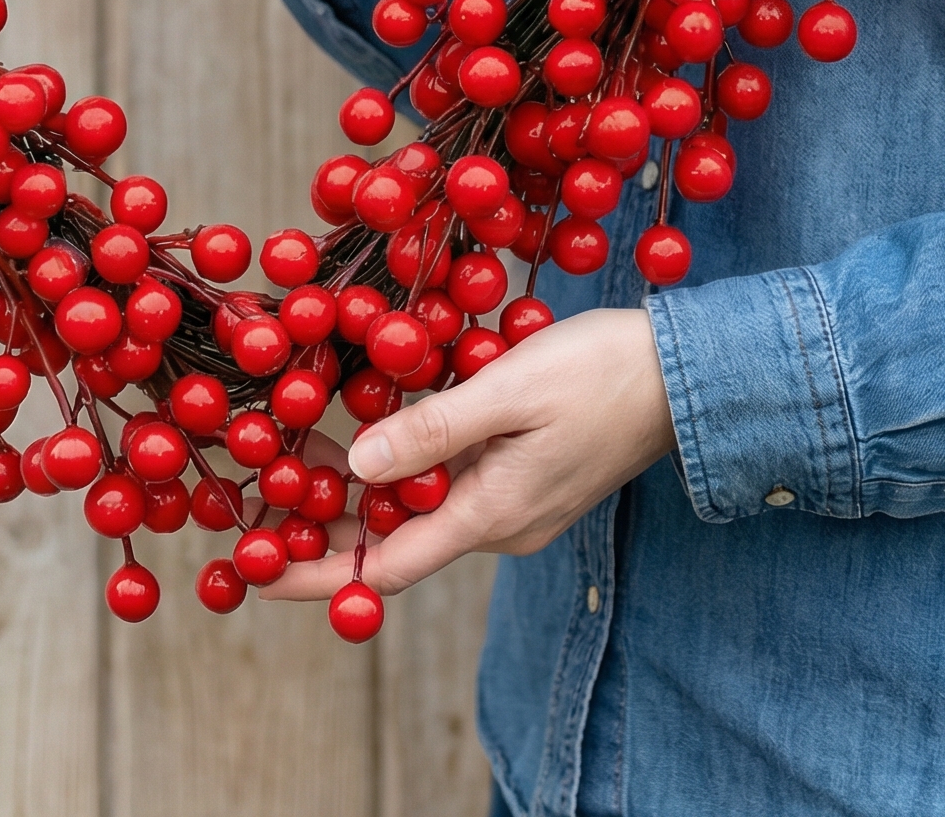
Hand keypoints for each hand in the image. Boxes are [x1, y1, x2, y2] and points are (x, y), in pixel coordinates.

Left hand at [259, 308, 675, 602]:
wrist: (687, 373)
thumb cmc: (601, 372)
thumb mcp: (510, 389)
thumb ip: (435, 429)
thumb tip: (361, 467)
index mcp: (492, 514)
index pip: (385, 566)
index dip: (315, 571)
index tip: (256, 568)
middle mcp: (498, 523)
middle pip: (393, 541)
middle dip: (323, 530)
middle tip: (256, 511)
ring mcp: (514, 503)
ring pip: (418, 509)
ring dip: (361, 491)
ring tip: (296, 458)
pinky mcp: (523, 476)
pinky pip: (448, 484)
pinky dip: (402, 466)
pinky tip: (371, 427)